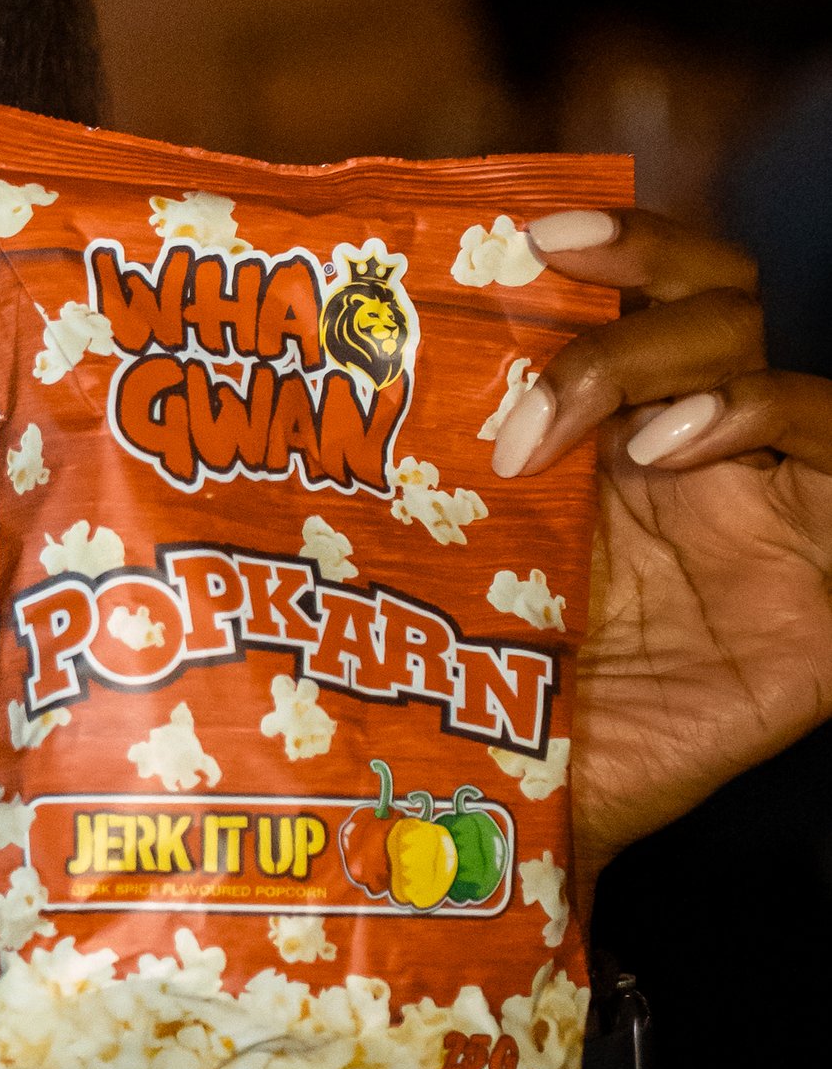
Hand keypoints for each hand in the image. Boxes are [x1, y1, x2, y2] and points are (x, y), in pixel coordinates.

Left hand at [488, 207, 831, 880]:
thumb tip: (289, 351)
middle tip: (534, 397)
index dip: (620, 239)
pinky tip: (682, 454)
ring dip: (690, 372)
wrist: (505, 836)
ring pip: (781, 371)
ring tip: (619, 440)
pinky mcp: (823, 612)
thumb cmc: (463, 698)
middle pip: (721, 306)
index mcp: (615, 436)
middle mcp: (698, 465)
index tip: (534, 232)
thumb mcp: (445, 551)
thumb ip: (424, 459)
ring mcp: (770, 527)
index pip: (654, 290)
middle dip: (636, 307)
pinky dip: (768, 423)